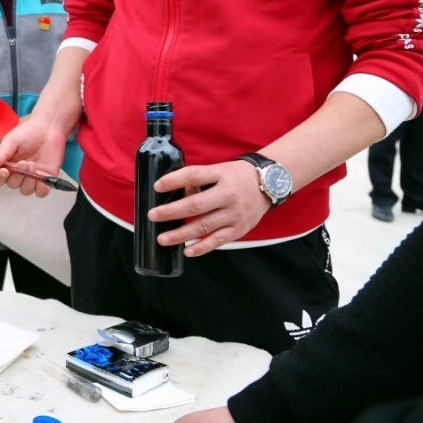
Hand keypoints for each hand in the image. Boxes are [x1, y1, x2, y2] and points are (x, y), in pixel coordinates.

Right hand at [0, 114, 69, 196]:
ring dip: (29, 181)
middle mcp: (17, 174)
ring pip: (26, 190)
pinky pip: (41, 192)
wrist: (48, 128)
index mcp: (6, 165)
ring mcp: (32, 178)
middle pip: (12, 185)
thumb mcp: (11, 141)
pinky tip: (42, 178)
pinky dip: (41, 188)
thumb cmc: (27, 133)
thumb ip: (1, 153)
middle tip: (25, 162)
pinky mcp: (45, 179)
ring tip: (33, 165)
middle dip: (18, 176)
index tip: (5, 170)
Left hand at [149, 160, 269, 256]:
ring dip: (181, 234)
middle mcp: (228, 195)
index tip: (157, 186)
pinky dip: (202, 247)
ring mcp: (235, 214)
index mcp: (221, 175)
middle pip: (196, 204)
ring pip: (204, 226)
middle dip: (172, 211)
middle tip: (152, 216)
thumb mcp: (219, 170)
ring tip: (162, 239)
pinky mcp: (239, 229)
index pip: (194, 175)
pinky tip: (186, 251)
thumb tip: (173, 191)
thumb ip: (198, 179)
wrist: (270, 184)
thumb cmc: (235, 177)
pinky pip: (218, 240)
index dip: (174, 180)